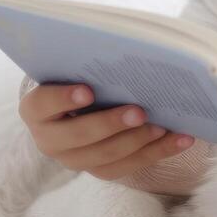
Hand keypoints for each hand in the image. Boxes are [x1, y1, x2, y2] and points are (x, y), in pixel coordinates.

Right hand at [18, 82, 201, 181]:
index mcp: (36, 109)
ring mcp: (73, 159)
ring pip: (104, 157)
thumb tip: (127, 47)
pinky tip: (180, 139)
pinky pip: (127, 167)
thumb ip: (88, 64)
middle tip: (139, 111)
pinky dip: (157, 152)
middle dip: (110, 124)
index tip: (88, 90)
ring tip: (162, 126)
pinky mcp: (98, 170)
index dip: (63, 99)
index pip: (42, 104)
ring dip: (137, 142)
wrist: (76, 107)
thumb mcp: (74, 69)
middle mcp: (49, 139)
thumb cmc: (78, 78)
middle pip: (78, 136)